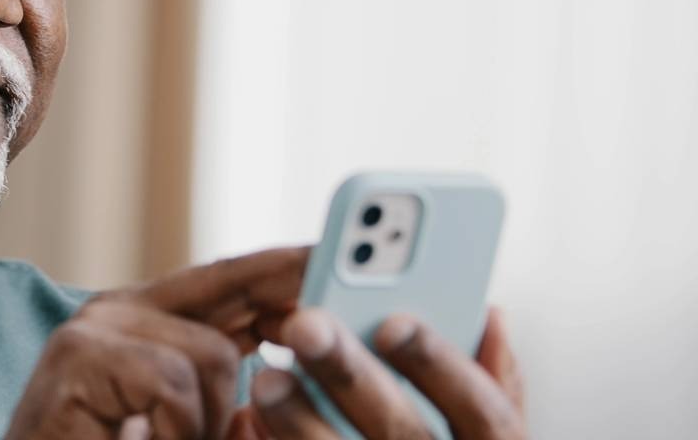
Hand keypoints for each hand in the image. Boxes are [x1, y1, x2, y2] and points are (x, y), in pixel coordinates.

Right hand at [3, 247, 309, 439]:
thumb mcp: (188, 427)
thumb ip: (227, 399)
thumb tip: (288, 360)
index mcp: (144, 322)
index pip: (228, 282)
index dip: (285, 269)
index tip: (340, 257)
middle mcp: (118, 311)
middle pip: (230, 292)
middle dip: (290, 302)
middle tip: (338, 296)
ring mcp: (95, 328)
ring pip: (214, 354)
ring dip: (212, 424)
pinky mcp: (81, 356)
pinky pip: (175, 382)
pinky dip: (180, 432)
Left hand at [248, 307, 525, 438]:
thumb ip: (493, 386)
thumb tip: (489, 316)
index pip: (488, 417)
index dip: (444, 367)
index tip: (392, 320)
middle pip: (404, 436)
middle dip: (352, 377)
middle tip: (305, 325)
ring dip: (302, 423)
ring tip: (267, 378)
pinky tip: (250, 425)